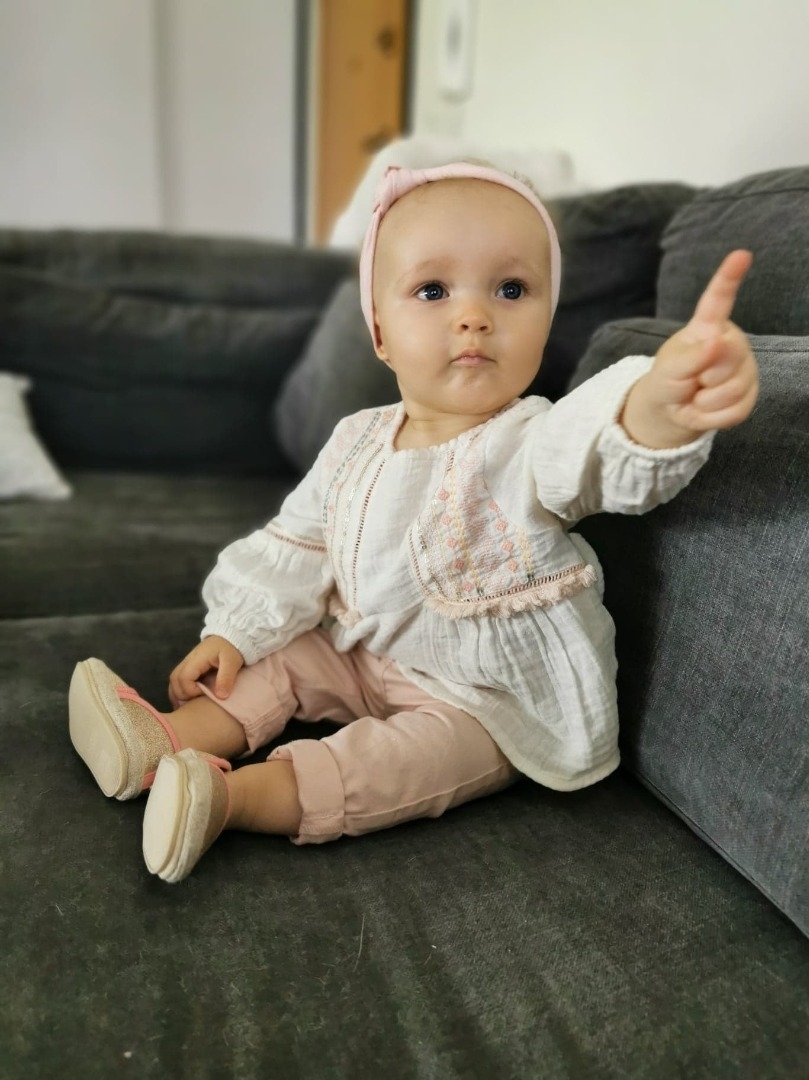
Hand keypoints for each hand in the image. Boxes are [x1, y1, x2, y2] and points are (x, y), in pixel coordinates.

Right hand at [168, 635, 243, 708]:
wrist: (232, 636)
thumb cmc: (232, 648)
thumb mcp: (232, 662)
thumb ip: (225, 678)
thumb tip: (220, 696)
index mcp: (196, 660)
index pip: (183, 679)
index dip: (190, 691)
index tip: (204, 695)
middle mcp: (188, 661)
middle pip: (174, 680)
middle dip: (181, 695)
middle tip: (194, 705)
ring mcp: (187, 664)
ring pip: (174, 681)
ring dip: (178, 694)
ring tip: (188, 706)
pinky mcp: (190, 667)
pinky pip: (179, 680)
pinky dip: (181, 691)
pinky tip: (189, 700)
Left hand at [621, 250, 758, 447]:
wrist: (672, 408)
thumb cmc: (669, 378)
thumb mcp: (668, 369)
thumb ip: (690, 357)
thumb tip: (716, 342)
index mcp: (709, 327)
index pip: (718, 300)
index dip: (729, 278)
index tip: (740, 255)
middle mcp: (732, 343)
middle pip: (729, 358)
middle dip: (703, 377)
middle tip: (692, 380)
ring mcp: (745, 368)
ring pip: (732, 389)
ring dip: (705, 401)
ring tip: (697, 394)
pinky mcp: (750, 394)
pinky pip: (735, 410)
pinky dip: (713, 417)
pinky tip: (706, 407)